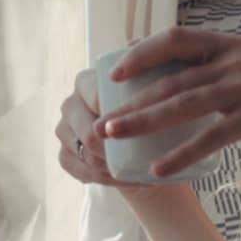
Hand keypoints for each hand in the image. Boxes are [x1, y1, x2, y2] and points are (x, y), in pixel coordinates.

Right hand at [55, 65, 180, 200]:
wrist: (134, 136)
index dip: (120, 115)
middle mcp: (70, 104)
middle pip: (89, 132)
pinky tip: (129, 180)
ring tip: (143, 171)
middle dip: (117, 149)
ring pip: (86, 155)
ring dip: (114, 167)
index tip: (148, 126)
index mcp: (86, 82)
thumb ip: (159, 66)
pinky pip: (81, 172)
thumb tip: (177, 60)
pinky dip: (107, 179)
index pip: (98, 98)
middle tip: (147, 157)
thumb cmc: (147, 104)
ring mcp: (64, 131)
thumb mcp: (153, 83)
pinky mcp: (64, 156)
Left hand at [92, 26, 240, 178]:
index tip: (115, 68)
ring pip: (182, 104)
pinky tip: (159, 168)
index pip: (174, 39)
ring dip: (142, 120)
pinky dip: (182, 154)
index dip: (141, 52)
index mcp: (230, 44)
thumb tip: (192, 78)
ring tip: (112, 135)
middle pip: (169, 77)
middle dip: (130, 99)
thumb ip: (226, 65)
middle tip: (100, 119)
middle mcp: (232, 61)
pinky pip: (210, 137)